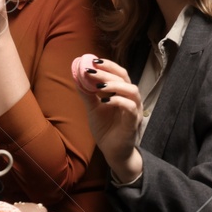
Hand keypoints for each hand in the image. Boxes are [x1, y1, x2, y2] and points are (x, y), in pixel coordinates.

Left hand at [79, 58, 142, 174]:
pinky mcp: (133, 122)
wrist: (112, 151)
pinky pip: (130, 107)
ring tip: (99, 85)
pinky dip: (118, 101)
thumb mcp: (93, 109)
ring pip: (132, 90)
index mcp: (121, 93)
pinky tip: (105, 101)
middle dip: (107, 71)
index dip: (108, 65)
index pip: (119, 73)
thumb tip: (77, 77)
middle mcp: (130, 99)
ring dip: (115, 85)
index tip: (93, 60)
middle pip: (125, 78)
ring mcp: (134, 110)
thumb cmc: (106, 129)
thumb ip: (87, 94)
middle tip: (91, 69)